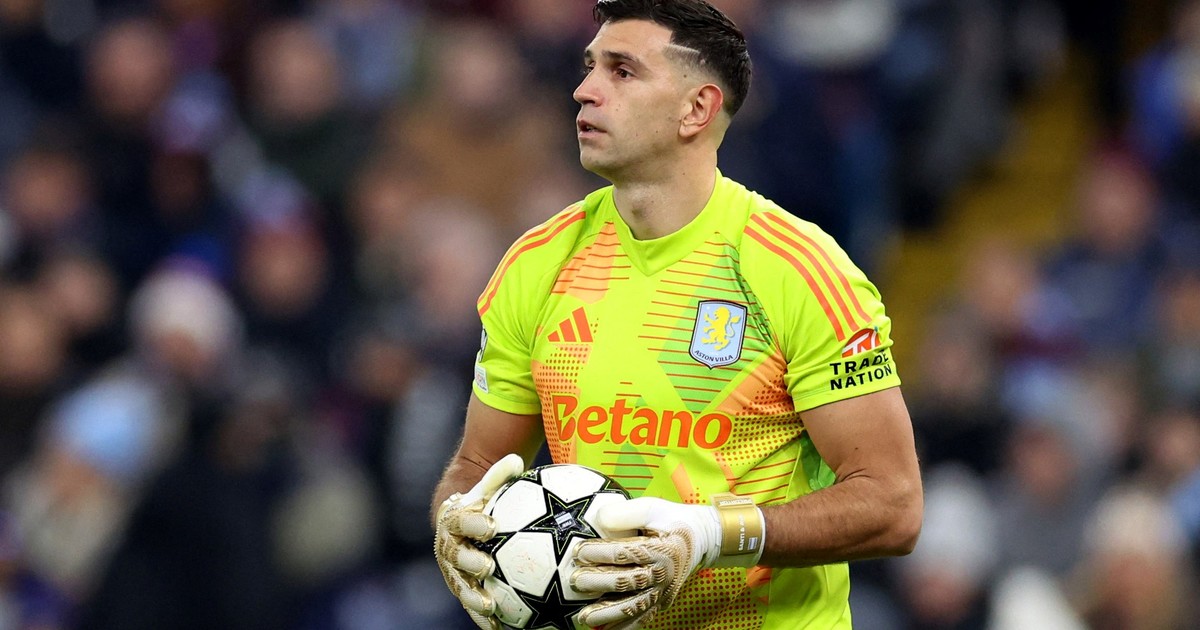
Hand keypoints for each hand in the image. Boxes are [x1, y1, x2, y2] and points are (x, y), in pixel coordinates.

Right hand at [434, 454, 524, 629]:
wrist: (461, 521)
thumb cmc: (481, 502)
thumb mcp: (488, 487)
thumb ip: (499, 475)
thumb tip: (516, 459)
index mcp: (453, 520)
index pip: (459, 520)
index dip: (473, 523)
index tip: (491, 526)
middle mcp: (448, 546)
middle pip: (455, 555)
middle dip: (469, 561)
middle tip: (487, 566)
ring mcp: (453, 570)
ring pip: (459, 584)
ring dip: (473, 595)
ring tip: (490, 605)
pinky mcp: (462, 587)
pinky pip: (470, 603)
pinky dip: (481, 616)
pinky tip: (498, 628)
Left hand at [571, 495, 762, 629]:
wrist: (703, 538)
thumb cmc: (673, 520)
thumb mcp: (654, 507)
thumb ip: (627, 512)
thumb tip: (599, 518)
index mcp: (661, 549)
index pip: (625, 554)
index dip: (599, 553)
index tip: (577, 551)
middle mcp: (663, 574)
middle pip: (626, 582)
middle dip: (598, 583)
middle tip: (575, 581)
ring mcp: (663, 591)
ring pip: (633, 606)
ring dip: (607, 613)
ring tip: (583, 616)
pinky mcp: (662, 600)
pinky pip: (643, 618)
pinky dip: (625, 627)